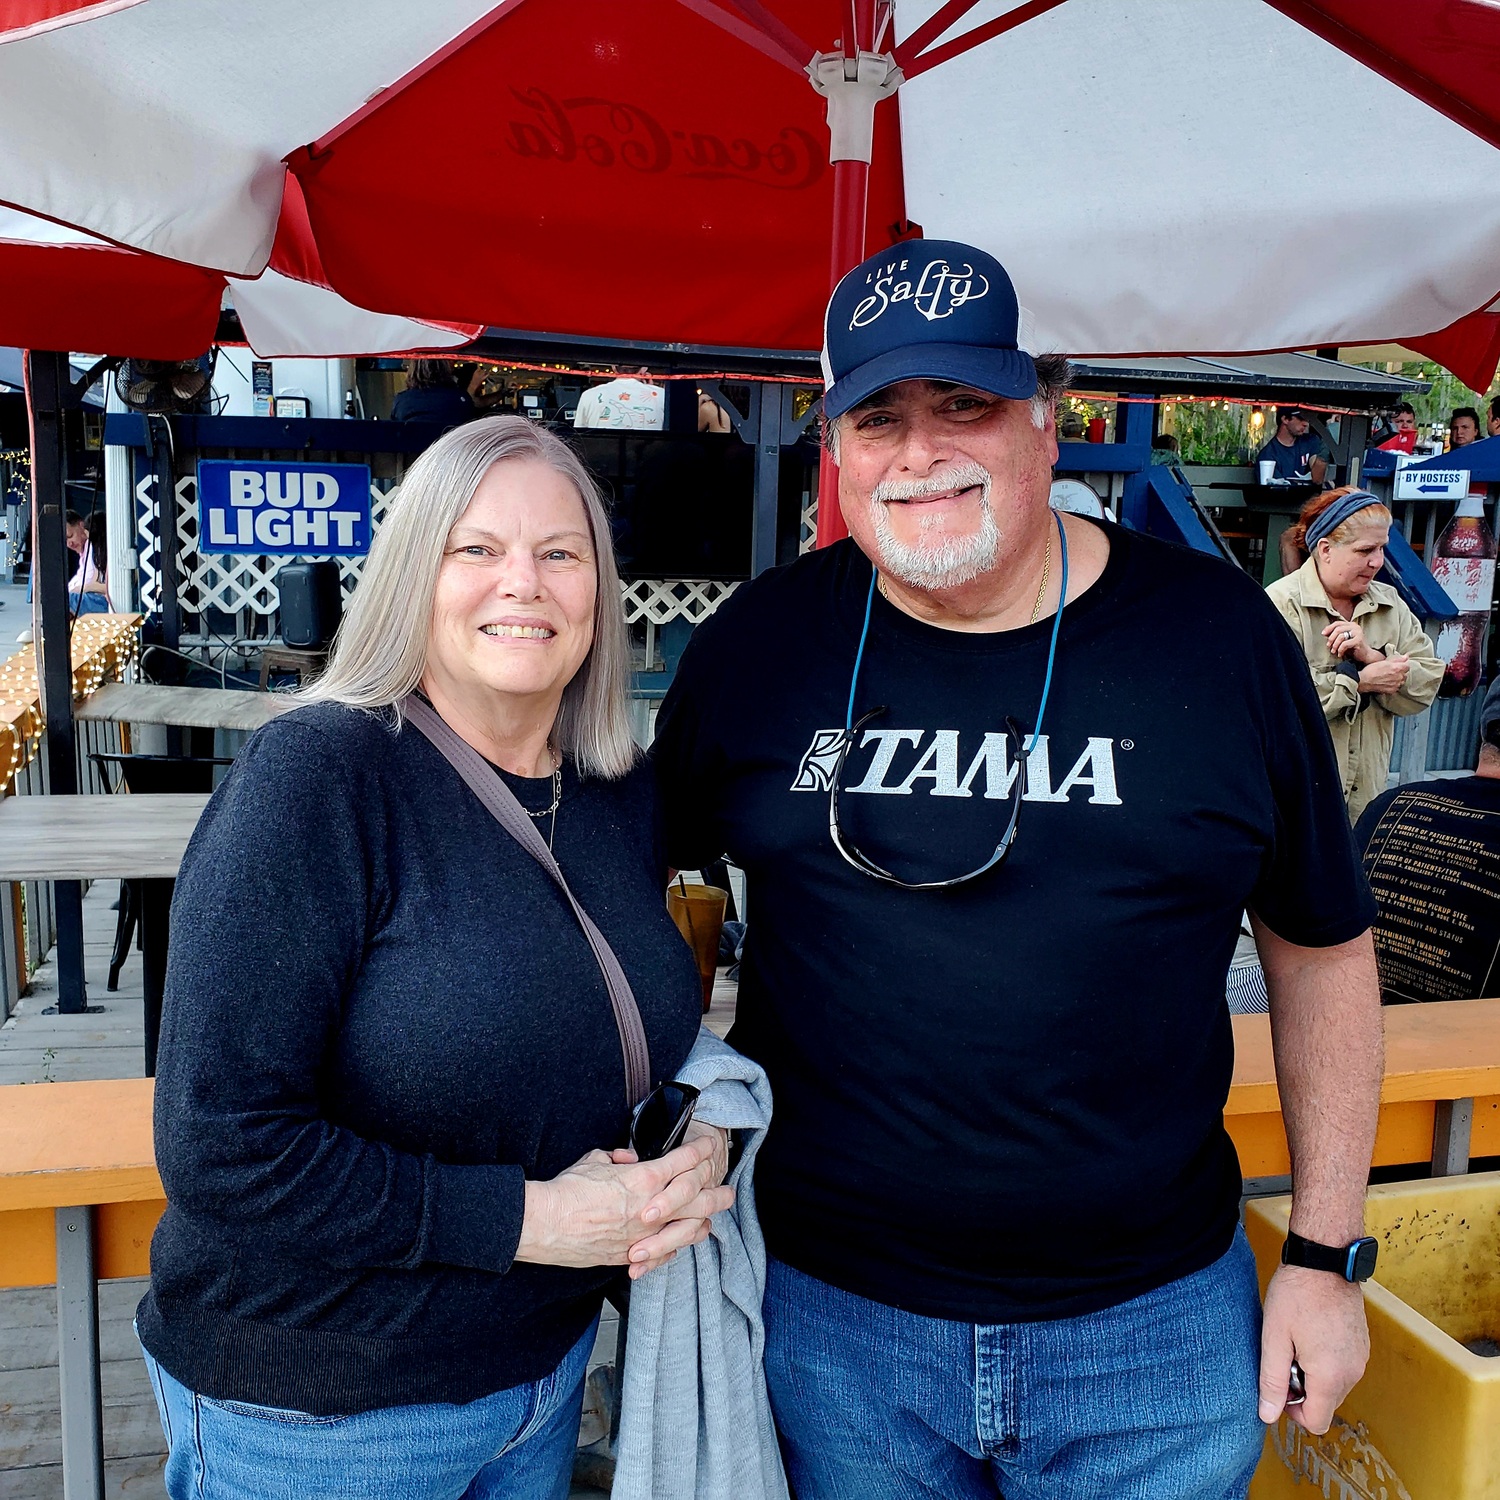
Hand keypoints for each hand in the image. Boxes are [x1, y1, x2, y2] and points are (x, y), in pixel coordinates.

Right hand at [515, 1134, 730, 1272]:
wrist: (545, 1224)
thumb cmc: (567, 1191)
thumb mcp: (595, 1160)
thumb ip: (618, 1159)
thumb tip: (627, 1160)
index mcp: (643, 1178)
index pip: (683, 1161)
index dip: (701, 1152)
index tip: (710, 1146)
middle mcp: (650, 1208)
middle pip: (698, 1198)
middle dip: (718, 1191)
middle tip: (729, 1188)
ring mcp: (644, 1235)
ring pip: (689, 1229)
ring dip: (705, 1220)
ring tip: (714, 1217)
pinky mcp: (632, 1254)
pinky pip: (666, 1253)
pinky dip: (677, 1245)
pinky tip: (684, 1241)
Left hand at [1258, 1264, 1368, 1433]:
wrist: (1324, 1260)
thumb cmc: (1296, 1294)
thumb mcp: (1274, 1338)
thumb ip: (1272, 1380)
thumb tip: (1267, 1415)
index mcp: (1330, 1376)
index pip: (1317, 1422)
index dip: (1293, 1411)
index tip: (1279, 1384)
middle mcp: (1353, 1373)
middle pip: (1326, 1405)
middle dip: (1303, 1390)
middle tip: (1285, 1355)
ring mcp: (1361, 1359)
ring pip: (1335, 1387)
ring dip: (1315, 1375)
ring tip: (1297, 1341)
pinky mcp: (1362, 1346)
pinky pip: (1344, 1368)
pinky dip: (1327, 1362)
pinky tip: (1311, 1333)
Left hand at [1322, 619, 1375, 662]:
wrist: (1364, 655)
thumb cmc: (1352, 647)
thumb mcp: (1342, 640)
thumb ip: (1335, 635)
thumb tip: (1324, 633)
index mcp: (1351, 625)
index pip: (1337, 623)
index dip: (1329, 628)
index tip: (1323, 634)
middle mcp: (1355, 627)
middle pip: (1338, 629)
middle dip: (1331, 639)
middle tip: (1328, 646)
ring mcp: (1358, 633)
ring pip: (1340, 636)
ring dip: (1334, 645)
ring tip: (1334, 651)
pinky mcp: (1359, 640)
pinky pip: (1345, 644)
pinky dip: (1340, 650)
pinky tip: (1340, 654)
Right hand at [1358, 653, 1409, 693]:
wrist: (1364, 681)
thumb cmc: (1372, 670)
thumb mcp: (1384, 661)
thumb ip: (1398, 659)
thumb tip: (1406, 657)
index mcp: (1398, 668)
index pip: (1407, 666)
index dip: (1402, 665)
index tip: (1397, 665)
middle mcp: (1399, 677)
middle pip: (1405, 674)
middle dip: (1400, 673)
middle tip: (1391, 672)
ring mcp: (1396, 685)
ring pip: (1401, 681)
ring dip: (1398, 679)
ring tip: (1389, 678)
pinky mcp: (1392, 691)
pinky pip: (1397, 687)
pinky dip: (1394, 686)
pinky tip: (1387, 683)